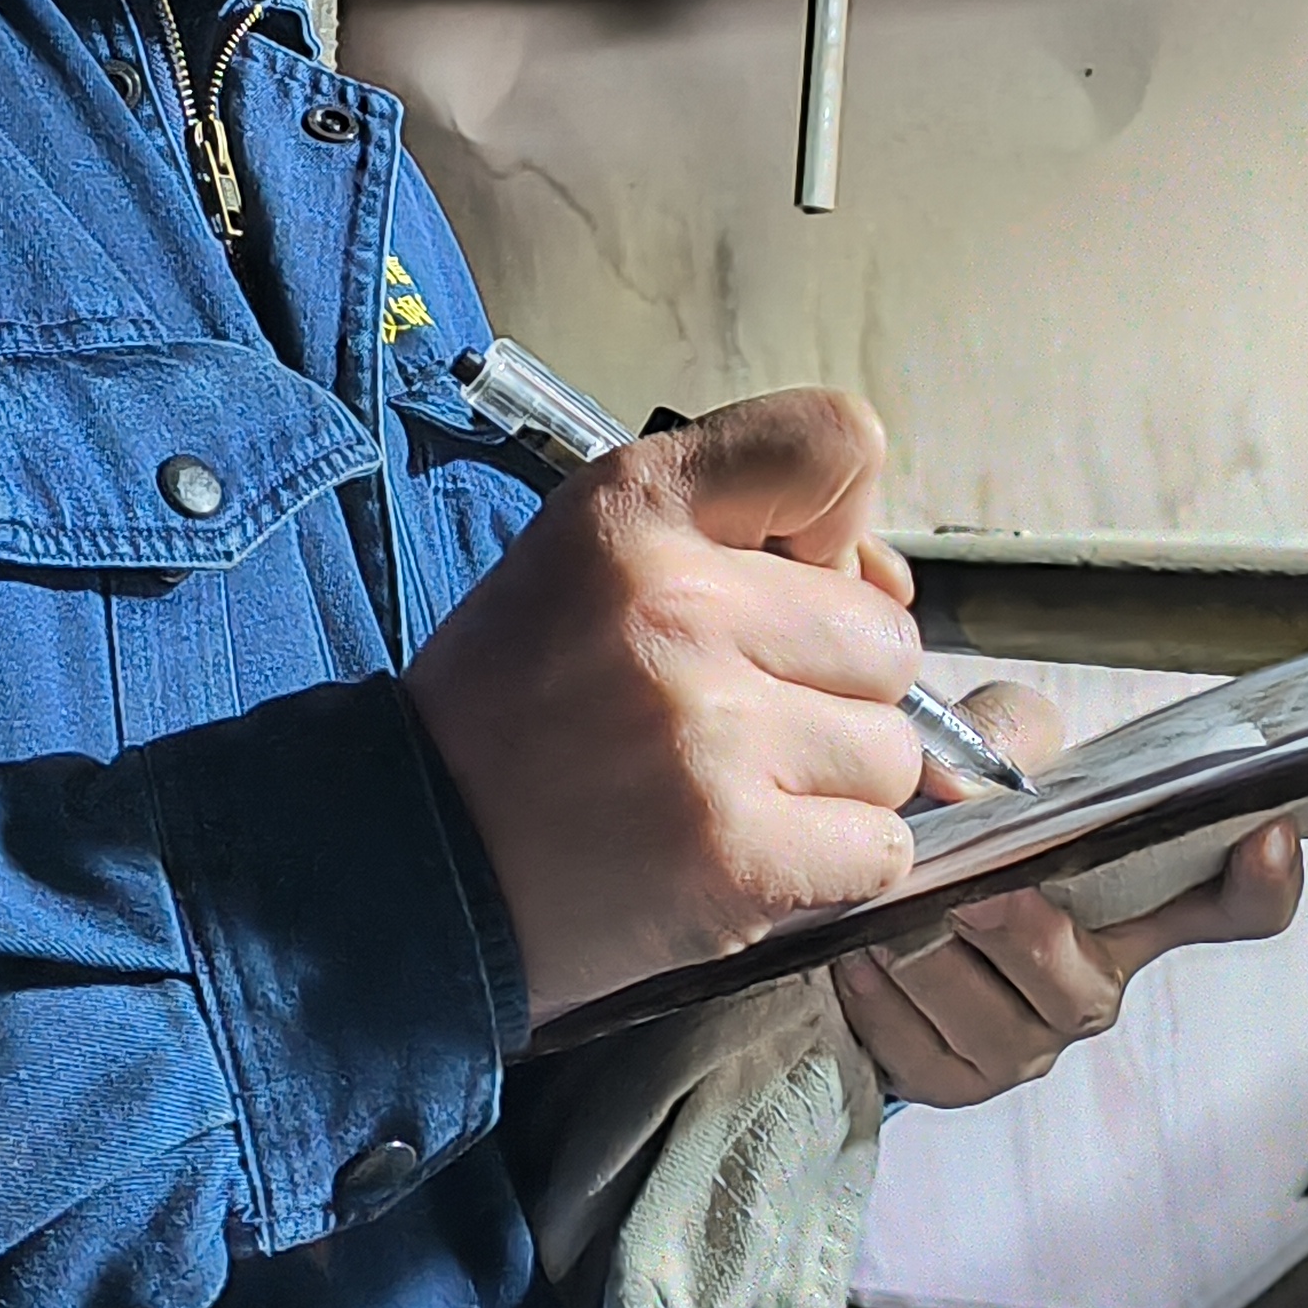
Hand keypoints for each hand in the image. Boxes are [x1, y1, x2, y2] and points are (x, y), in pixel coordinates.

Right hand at [404, 390, 926, 1022]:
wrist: (414, 860)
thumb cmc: (518, 707)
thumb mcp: (591, 555)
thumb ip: (743, 533)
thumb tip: (893, 586)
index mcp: (634, 506)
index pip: (839, 442)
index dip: (840, 521)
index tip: (790, 575)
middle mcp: (679, 605)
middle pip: (887, 636)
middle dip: (831, 686)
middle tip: (724, 718)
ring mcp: (713, 735)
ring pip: (892, 750)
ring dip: (830, 784)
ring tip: (720, 790)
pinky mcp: (739, 856)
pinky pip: (879, 848)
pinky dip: (828, 865)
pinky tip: (737, 854)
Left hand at [834, 681, 1305, 1108]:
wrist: (861, 886)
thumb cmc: (952, 820)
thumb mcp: (983, 750)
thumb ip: (1001, 734)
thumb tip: (981, 780)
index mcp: (1132, 899)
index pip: (1235, 907)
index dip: (1264, 883)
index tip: (1266, 834)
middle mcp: (1094, 976)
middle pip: (1083, 981)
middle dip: (1022, 934)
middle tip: (972, 892)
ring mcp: (1029, 1037)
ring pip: (997, 1023)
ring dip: (931, 964)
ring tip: (886, 917)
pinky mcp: (960, 1078)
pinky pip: (928, 1056)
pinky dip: (884, 1005)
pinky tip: (858, 959)